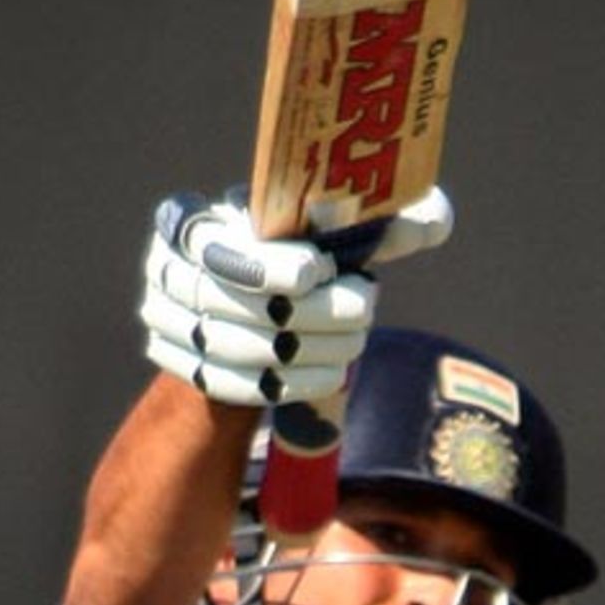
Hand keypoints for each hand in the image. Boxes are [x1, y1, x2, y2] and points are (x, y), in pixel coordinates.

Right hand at [140, 187, 451, 406]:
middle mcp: (165, 272)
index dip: (267, 263)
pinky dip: (293, 382)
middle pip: (241, 303)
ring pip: (246, 347)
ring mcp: (167, 326)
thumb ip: (370, 224)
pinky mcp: (185, 371)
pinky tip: (333, 372)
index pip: (216, 244)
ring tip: (355, 340)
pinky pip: (242, 386)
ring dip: (311, 348)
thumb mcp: (319, 237)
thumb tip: (438, 218)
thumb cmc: (291, 264)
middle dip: (311, 310)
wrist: (242, 321)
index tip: (317, 270)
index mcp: (187, 224)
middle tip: (364, 307)